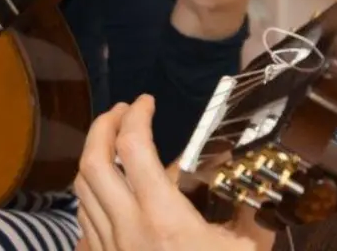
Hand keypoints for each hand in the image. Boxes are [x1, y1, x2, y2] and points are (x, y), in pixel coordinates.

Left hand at [73, 94, 258, 250]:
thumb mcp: (251, 250)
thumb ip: (251, 210)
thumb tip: (255, 177)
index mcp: (164, 220)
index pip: (133, 147)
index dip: (136, 115)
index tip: (148, 101)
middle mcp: (128, 232)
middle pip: (91, 163)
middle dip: (102, 127)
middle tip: (123, 111)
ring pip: (81, 192)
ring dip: (94, 160)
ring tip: (117, 146)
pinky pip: (85, 225)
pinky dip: (92, 199)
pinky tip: (113, 197)